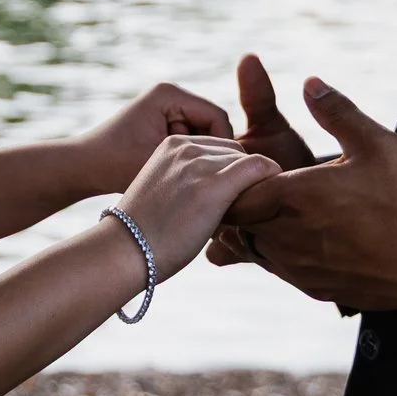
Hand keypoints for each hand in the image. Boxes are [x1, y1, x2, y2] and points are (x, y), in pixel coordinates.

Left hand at [75, 82, 233, 194]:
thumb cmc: (113, 165)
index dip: (225, 148)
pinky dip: (189, 159)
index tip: (225, 178)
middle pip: (213, 125)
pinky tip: (184, 180)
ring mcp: (167, 108)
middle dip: (214, 154)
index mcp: (169, 94)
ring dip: (202, 159)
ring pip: (204, 136)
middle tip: (216, 184)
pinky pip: (190, 140)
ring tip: (198, 184)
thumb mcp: (158, 163)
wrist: (81, 167)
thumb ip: (195, 162)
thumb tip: (233, 169)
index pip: (218, 117)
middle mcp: (170, 95)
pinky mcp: (163, 122)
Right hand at [111, 135, 281, 283]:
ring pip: (248, 161)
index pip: (218, 147)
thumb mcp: (164, 191)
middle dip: (243, 176)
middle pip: (235, 152)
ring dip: (253, 184)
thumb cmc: (144, 232)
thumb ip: (189, 181)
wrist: (124, 251)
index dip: (231, 171)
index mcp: (171, 144)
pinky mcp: (213, 185)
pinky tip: (272, 195)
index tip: (236, 196)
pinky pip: (257, 168)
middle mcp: (185, 147)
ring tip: (250, 212)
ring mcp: (198, 164)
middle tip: (245, 207)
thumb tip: (222, 196)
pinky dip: (270, 177)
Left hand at [214, 77, 396, 321]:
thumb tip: (310, 82)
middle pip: (233, 220)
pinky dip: (273, 249)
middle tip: (256, 181)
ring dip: (254, 226)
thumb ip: (338, 111)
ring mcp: (295, 267)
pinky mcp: (309, 286)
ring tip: (277, 205)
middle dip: (238, 200)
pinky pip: (272, 267)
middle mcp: (283, 237)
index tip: (250, 165)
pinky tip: (299, 232)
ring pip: (249, 246)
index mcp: (292, 198)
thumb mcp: (377, 144)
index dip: (233, 177)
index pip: (232, 191)